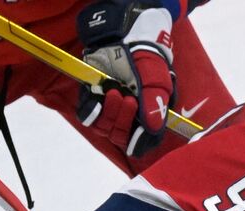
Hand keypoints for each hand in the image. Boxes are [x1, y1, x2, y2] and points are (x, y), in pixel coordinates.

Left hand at [75, 0, 175, 158]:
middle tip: (128, 99)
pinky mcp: (93, 97)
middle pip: (120, 136)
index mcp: (146, 117)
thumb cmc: (147, 59)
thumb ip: (155, 104)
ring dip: (109, 112)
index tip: (138, 132)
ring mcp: (109, 108)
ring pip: (104, 128)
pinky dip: (92, 109)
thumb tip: (153, 128)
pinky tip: (100, 95)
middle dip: (123, 120)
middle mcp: (127, 117)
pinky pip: (87, 115)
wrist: (126, 36)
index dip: (138, 141)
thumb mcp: (157, 81)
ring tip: (115, 91)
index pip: (142, 142)